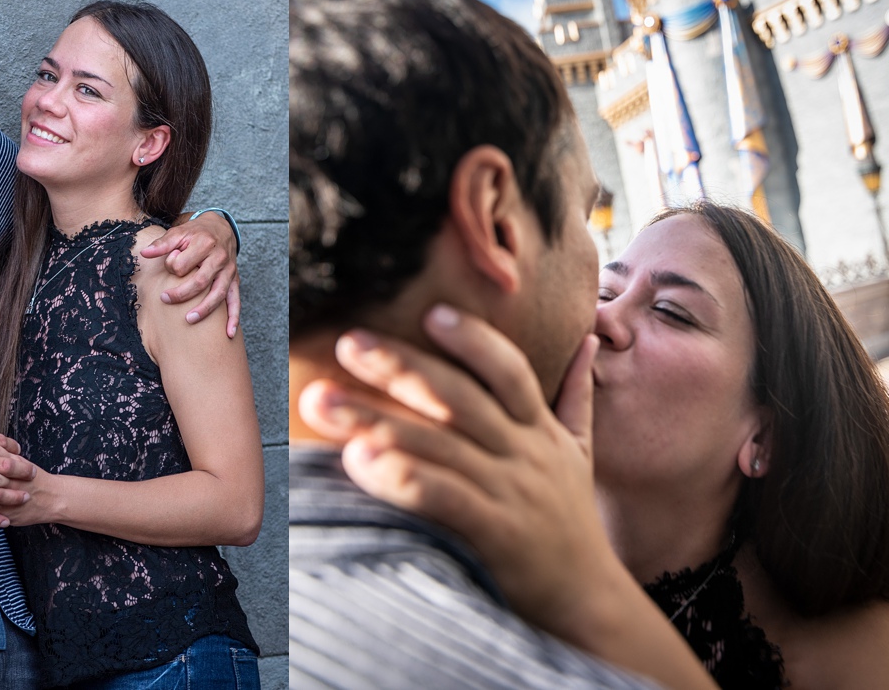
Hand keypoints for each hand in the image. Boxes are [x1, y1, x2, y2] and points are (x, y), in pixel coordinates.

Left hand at [141, 212, 239, 335]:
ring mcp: (229, 271)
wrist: (221, 228)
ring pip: (218, 294)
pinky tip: (229, 333)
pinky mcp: (235, 281)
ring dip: (204, 309)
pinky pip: (236, 301)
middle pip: (201, 281)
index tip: (169, 266)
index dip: (172, 267)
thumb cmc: (196, 233)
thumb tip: (144, 253)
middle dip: (182, 294)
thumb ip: (162, 244)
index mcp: (205, 244)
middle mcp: (219, 258)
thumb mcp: (178, 232)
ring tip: (189, 320)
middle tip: (165, 299)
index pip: (184, 265)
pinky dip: (234, 318)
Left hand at [298, 305, 616, 637]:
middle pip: (458, 398)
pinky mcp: (496, 536)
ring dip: (377, 419)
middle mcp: (524, 454)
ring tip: (325, 402)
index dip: (473, 340)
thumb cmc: (572, 523)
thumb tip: (585, 340)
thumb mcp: (581, 453)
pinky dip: (400, 476)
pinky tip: (357, 460)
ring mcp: (510, 493)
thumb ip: (576, 395)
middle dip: (400, 366)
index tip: (431, 313)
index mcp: (539, 430)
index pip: (508, 369)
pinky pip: (442, 498)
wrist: (591, 604)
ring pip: (439, 445)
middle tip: (348, 342)